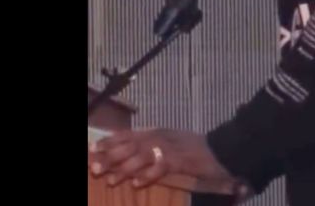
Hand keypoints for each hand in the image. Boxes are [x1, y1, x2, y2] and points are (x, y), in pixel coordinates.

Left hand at [89, 128, 246, 195]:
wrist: (221, 148)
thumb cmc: (194, 148)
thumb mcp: (169, 141)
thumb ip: (150, 145)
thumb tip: (128, 152)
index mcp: (156, 131)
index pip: (128, 134)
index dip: (109, 140)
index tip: (93, 148)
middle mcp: (161, 136)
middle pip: (130, 145)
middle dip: (111, 156)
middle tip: (95, 167)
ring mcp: (171, 147)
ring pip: (142, 156)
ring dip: (125, 168)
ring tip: (112, 179)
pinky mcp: (182, 160)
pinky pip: (161, 167)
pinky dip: (149, 175)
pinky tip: (138, 183)